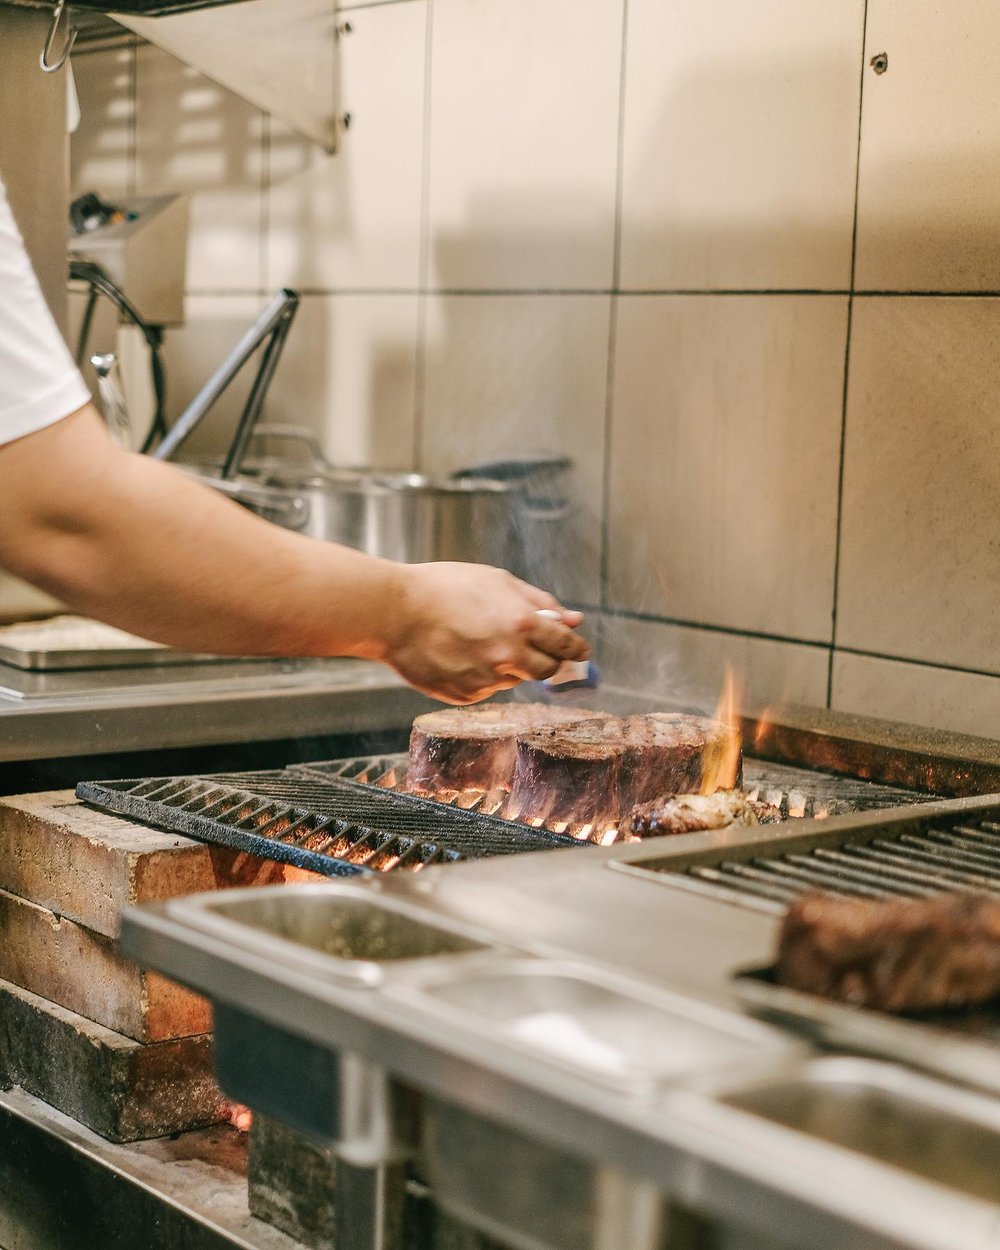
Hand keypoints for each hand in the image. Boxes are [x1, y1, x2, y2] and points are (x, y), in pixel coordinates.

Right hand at [386, 562, 588, 703]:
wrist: (393, 613)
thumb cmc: (443, 587)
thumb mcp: (496, 580)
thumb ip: (539, 602)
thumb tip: (574, 619)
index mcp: (522, 623)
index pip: (566, 645)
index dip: (575, 648)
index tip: (579, 650)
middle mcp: (508, 656)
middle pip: (547, 671)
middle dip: (545, 660)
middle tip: (530, 648)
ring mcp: (486, 679)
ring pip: (512, 679)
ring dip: (506, 665)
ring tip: (474, 640)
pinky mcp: (465, 695)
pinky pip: (484, 688)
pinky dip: (478, 675)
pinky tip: (456, 654)